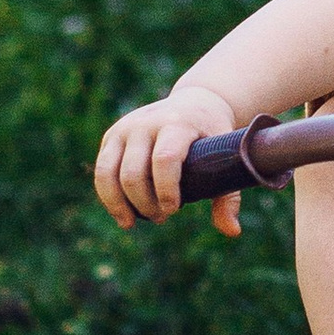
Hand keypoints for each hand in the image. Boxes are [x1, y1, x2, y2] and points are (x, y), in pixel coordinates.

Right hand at [94, 82, 243, 237]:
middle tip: (161, 217)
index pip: (165, 159)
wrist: (195, 102)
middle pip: (133, 173)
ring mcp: (125, 128)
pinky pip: (102, 172)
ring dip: (120, 205)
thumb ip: (228, 195)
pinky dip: (109, 197)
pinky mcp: (112, 136)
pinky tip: (122, 215)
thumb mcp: (227, 156)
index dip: (166, 190)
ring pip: (108, 173)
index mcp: (177, 123)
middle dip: (144, 203)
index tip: (174, 209)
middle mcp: (146, 123)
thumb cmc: (213, 135)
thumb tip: (232, 232)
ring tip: (133, 222)